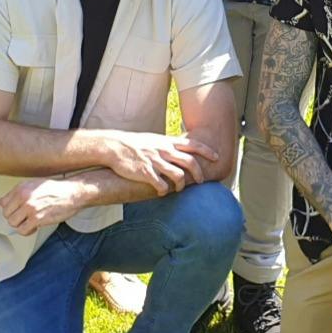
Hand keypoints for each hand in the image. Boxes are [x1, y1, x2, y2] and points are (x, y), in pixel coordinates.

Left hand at [0, 178, 84, 233]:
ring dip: (21, 225)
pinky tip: (35, 227)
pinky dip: (27, 231)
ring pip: (12, 223)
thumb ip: (16, 193)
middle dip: (15, 217)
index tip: (18, 210)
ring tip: (30, 222)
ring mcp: (30, 208)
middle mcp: (24, 196)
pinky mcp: (37, 218)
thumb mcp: (34, 185)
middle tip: (25, 217)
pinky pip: (23, 230)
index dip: (11, 208)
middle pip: (6, 214)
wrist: (73, 193)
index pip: (3, 202)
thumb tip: (0, 202)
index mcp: (21, 187)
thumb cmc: (56, 189)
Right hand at [104, 131, 218, 194]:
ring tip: (179, 189)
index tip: (217, 157)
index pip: (193, 145)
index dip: (207, 151)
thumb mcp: (154, 140)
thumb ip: (167, 145)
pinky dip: (164, 191)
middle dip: (199, 174)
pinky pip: (161, 185)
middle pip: (190, 162)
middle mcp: (164, 150)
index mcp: (167, 142)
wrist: (115, 146)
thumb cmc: (135, 144)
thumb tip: (179, 149)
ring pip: (178, 175)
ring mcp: (155, 161)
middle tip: (201, 181)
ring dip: (182, 185)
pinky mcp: (146, 172)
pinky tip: (162, 192)